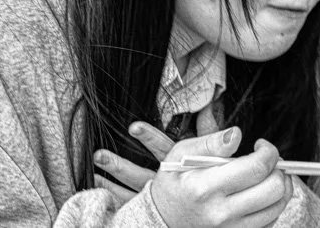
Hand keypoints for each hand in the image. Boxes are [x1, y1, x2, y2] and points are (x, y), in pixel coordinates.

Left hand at [92, 106, 218, 204]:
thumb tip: (209, 107)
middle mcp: (171, 186)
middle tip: (99, 155)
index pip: (165, 149)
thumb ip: (211, 132)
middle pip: (142, 176)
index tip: (134, 126)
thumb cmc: (221, 179)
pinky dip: (120, 201)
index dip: (150, 138)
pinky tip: (103, 196)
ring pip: (135, 194)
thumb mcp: (219, 155)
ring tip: (95, 177)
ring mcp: (165, 200)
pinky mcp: (162, 212)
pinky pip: (137, 208)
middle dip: (120, 166)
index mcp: (184, 168)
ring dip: (114, 185)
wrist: (225, 209)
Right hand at [152, 132, 292, 227]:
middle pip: (274, 189)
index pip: (256, 168)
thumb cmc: (174, 182)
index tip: (261, 145)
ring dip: (281, 185)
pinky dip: (272, 203)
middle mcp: (221, 212)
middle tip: (268, 159)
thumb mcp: (181, 154)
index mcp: (205, 187)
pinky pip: (271, 219)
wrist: (164, 218)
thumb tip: (236, 134)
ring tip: (268, 174)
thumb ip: (210, 142)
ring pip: (277, 206)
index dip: (268, 152)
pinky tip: (260, 192)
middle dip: (279, 169)